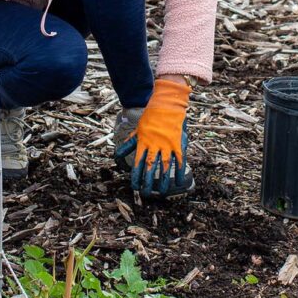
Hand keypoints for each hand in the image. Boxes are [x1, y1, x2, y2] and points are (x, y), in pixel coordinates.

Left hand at [114, 78, 192, 197]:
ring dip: (162, 181)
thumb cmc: (151, 117)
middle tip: (145, 194)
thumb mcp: (138, 130)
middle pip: (150, 167)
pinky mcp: (178, 142)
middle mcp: (154, 145)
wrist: (166, 103)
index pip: (137, 163)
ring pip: (164, 167)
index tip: (134, 187)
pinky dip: (179, 171)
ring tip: (161, 192)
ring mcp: (167, 144)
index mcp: (143, 142)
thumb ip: (130, 143)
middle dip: (147, 182)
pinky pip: (179, 160)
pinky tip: (180, 182)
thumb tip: (118, 155)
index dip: (136, 176)